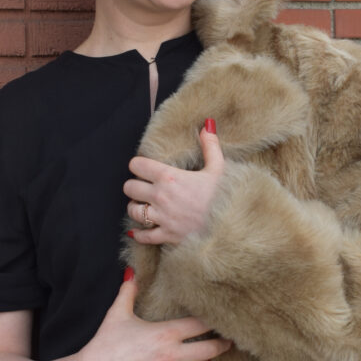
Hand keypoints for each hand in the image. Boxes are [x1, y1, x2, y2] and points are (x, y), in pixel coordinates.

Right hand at [76, 278, 231, 360]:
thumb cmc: (105, 342)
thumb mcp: (117, 313)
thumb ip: (128, 291)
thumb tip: (131, 272)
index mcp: (165, 334)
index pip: (199, 325)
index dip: (212, 321)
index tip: (220, 318)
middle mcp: (171, 356)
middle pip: (208, 350)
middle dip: (221, 345)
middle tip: (227, 340)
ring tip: (206, 360)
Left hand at [123, 119, 223, 244]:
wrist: (231, 226)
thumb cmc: (225, 196)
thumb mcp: (218, 168)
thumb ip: (210, 146)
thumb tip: (207, 125)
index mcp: (169, 177)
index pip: (137, 165)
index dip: (139, 165)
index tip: (145, 168)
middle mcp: (161, 196)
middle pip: (129, 187)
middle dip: (135, 186)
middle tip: (144, 187)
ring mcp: (162, 217)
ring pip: (133, 210)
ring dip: (137, 207)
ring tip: (145, 206)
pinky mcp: (166, 235)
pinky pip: (143, 235)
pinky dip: (140, 233)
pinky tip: (140, 230)